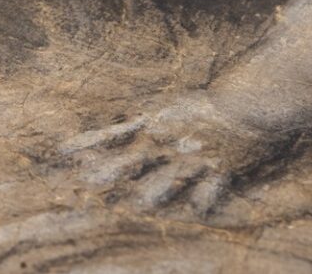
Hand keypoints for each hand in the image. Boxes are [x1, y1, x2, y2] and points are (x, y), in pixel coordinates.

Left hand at [58, 93, 255, 215]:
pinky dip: (205, 199)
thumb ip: (137, 124)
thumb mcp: (166, 110)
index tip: (60, 154)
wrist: (251, 99)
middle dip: (110, 173)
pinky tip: (197, 212)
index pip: (111, 137)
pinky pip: (212, 187)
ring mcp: (194, 156)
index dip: (87, 145)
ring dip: (154, 190)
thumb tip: (108, 134)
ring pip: (171, 175)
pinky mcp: (222, 168)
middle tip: (86, 185)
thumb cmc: (204, 107)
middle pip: (133, 159)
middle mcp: (169, 142)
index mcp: (153, 126)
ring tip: (137, 205)